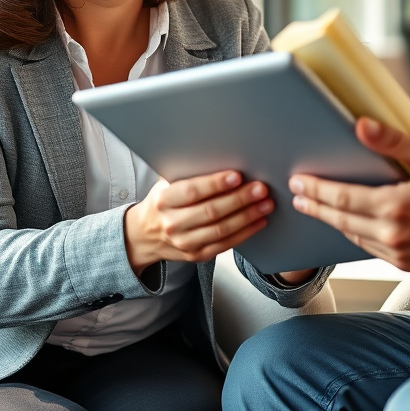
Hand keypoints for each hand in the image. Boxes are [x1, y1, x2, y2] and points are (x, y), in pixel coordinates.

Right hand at [124, 171, 272, 272]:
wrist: (144, 235)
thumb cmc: (163, 202)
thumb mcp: (166, 184)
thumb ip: (188, 173)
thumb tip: (220, 155)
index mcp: (163, 200)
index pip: (191, 191)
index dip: (215, 184)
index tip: (236, 176)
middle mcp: (172, 224)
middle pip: (210, 211)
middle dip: (239, 199)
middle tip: (260, 188)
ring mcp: (184, 242)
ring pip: (220, 230)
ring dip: (247, 216)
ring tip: (265, 204)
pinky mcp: (196, 255)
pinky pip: (224, 245)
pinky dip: (244, 233)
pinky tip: (258, 221)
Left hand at [289, 118, 409, 270]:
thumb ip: (392, 142)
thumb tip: (360, 126)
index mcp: (397, 207)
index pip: (344, 200)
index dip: (317, 191)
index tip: (299, 182)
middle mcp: (393, 235)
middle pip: (341, 220)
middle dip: (315, 207)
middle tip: (296, 195)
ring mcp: (399, 254)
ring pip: (353, 237)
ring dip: (332, 222)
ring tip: (314, 207)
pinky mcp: (406, 264)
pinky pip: (369, 249)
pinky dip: (354, 234)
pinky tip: (346, 223)